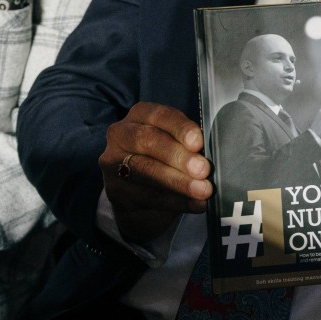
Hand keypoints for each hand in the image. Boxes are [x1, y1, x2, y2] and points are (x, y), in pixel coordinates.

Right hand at [99, 102, 211, 243]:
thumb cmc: (165, 158)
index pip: (160, 115)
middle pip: (148, 141)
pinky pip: (146, 197)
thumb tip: (208, 154)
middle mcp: (121, 135)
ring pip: (145, 171)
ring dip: (178, 182)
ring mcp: (112, 164)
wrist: (141, 193)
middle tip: (203, 169)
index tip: (198, 142)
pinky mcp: (114, 192)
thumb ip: (188, 143)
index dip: (180, 128)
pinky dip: (175, 202)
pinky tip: (195, 204)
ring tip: (203, 190)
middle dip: (178, 156)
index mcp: (140, 115)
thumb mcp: (175, 142)